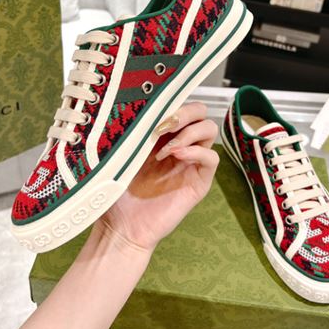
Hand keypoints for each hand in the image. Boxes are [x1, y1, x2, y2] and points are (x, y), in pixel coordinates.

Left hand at [93, 102, 218, 251]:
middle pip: (201, 112)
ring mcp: (191, 162)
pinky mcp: (199, 181)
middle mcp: (180, 144)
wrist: (121, 227)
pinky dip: (197, 152)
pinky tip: (176, 156)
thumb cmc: (116, 192)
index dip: (174, 100)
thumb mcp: (122, 154)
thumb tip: (138, 104)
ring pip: (210, 130)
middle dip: (187, 111)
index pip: (180, 104)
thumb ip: (135, 131)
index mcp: (162, 134)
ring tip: (167, 147)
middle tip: (166, 124)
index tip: (155, 106)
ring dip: (191, 132)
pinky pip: (212, 158)